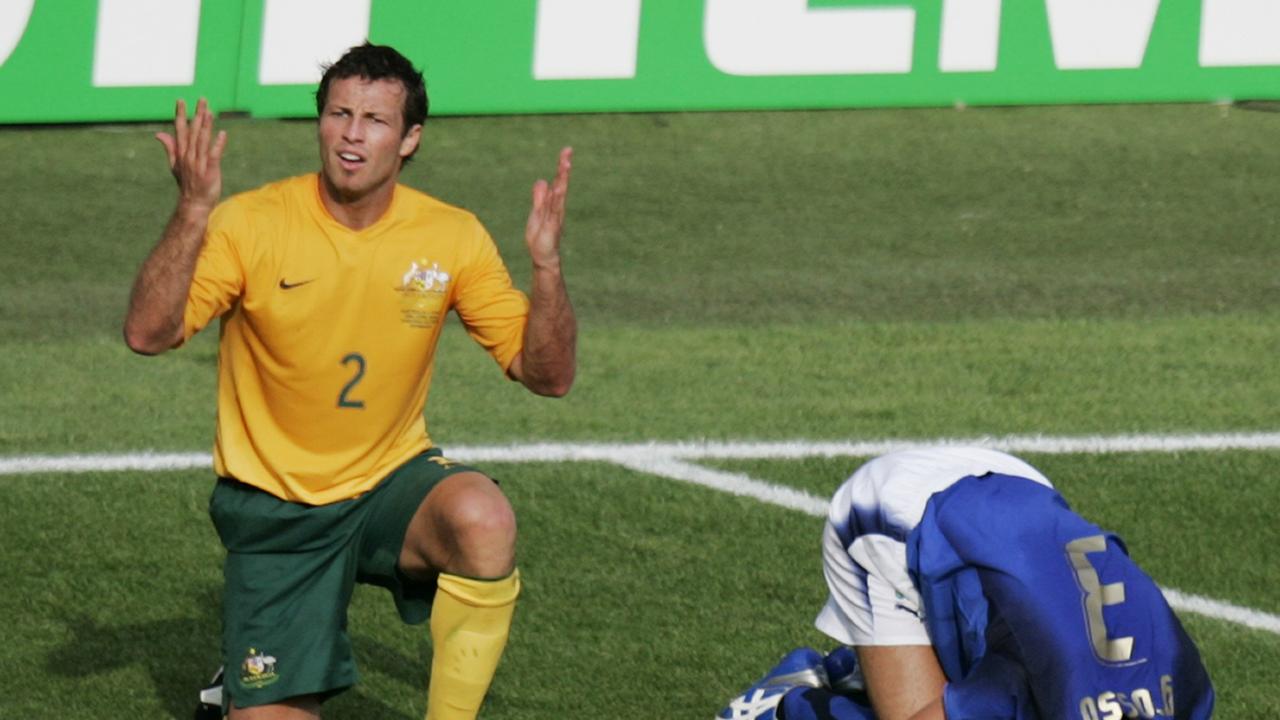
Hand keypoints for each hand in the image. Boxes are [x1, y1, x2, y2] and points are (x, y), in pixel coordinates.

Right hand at [155, 98, 226, 211]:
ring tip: (210, 112)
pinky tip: (222, 134)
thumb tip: (159, 134)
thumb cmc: (187, 184)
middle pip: (194, 132)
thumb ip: (170, 148)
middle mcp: (189, 156)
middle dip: (197, 115)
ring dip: (206, 126)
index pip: (180, 130)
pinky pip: (214, 156)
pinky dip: (218, 145)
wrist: (193, 204)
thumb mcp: (175, 165)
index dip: (180, 114)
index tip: (181, 100)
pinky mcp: (210, 171)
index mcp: (181, 153)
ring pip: (203, 141)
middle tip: (202, 99)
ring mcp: (199, 164)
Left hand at [525, 147, 572, 269]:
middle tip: (568, 151)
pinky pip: (555, 209)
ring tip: (565, 164)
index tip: (566, 151)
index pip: (558, 181)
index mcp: (553, 203)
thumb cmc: (541, 237)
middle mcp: (557, 207)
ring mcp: (556, 215)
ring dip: (562, 179)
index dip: (561, 167)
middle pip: (561, 183)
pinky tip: (559, 188)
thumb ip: (540, 197)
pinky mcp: (552, 225)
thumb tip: (542, 181)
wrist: (543, 257)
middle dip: (564, 167)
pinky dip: (557, 198)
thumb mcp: (537, 212)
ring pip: (560, 193)